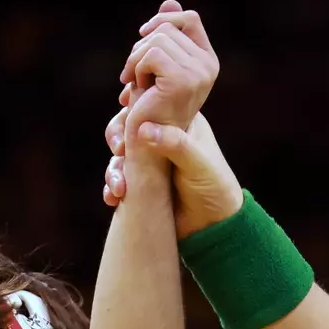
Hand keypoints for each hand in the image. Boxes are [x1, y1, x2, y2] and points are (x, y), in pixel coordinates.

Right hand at [104, 109, 243, 239]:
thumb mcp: (198, 163)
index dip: (132, 107)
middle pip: (127, 127)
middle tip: (119, 150)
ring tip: (119, 186)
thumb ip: (175, 144)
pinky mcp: (141, 182)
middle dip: (117, 138)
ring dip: (114, 169)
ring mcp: (149, 161)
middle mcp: (161, 138)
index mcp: (178, 122)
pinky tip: (114, 197)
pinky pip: (120, 179)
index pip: (149, 104)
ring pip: (120, 156)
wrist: (214, 224)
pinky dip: (113, 186)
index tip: (124, 115)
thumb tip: (143, 129)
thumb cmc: (215, 186)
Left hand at [117, 0, 217, 142]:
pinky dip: (136, 68)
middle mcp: (208, 66)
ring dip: (136, 59)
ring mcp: (198, 73)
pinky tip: (137, 88)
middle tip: (135, 74)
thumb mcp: (159, 62)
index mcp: (208, 60)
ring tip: (136, 82)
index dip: (164, 20)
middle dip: (142, 46)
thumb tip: (170, 2)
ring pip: (157, 38)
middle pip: (167, 26)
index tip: (143, 36)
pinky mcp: (183, 80)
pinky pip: (151, 54)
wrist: (148, 140)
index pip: (190, 18)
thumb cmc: (152, 103)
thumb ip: (168, 33)